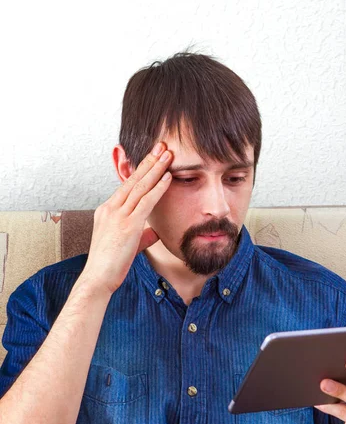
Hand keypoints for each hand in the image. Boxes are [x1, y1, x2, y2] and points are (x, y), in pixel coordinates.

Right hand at [81, 142, 172, 294]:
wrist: (98, 278)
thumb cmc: (109, 264)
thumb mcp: (127, 244)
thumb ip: (141, 235)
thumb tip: (154, 232)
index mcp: (107, 210)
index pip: (127, 184)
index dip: (141, 169)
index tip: (153, 157)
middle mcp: (111, 208)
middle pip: (133, 179)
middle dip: (149, 161)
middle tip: (161, 145)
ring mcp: (118, 215)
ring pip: (140, 186)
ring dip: (156, 168)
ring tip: (168, 154)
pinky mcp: (128, 225)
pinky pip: (146, 202)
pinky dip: (158, 188)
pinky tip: (167, 177)